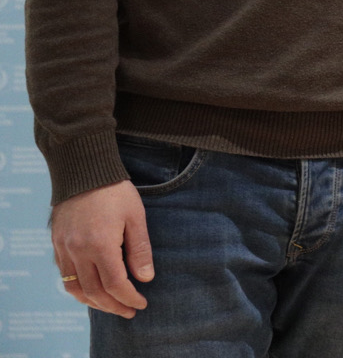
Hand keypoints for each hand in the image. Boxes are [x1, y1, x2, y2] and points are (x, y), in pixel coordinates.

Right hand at [51, 180, 152, 318]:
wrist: (83, 171)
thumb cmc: (115, 191)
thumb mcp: (135, 216)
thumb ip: (139, 249)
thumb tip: (145, 278)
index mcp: (100, 245)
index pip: (115, 284)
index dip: (129, 297)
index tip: (141, 303)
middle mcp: (78, 251)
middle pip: (94, 291)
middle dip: (114, 305)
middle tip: (129, 312)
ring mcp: (64, 249)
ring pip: (75, 288)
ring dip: (94, 302)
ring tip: (111, 306)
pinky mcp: (57, 245)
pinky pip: (64, 276)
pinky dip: (78, 289)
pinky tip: (91, 291)